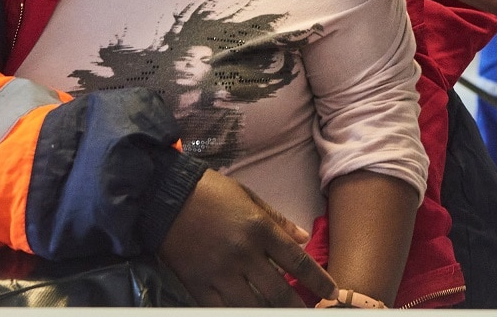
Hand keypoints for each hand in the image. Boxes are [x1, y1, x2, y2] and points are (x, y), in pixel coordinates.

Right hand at [157, 169, 336, 306]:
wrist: (164, 197)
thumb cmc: (210, 192)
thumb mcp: (248, 197)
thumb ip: (277, 220)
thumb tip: (303, 237)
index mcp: (259, 229)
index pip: (297, 261)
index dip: (317, 280)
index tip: (332, 292)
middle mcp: (243, 254)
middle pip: (278, 291)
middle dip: (297, 306)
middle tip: (310, 314)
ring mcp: (220, 273)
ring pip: (253, 305)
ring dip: (270, 313)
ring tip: (282, 315)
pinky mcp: (198, 285)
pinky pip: (223, 309)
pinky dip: (237, 312)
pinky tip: (249, 313)